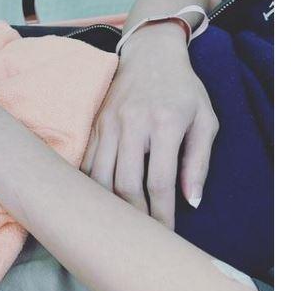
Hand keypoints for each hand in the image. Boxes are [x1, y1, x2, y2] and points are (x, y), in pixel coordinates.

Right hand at [81, 22, 217, 227]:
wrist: (151, 53)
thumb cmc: (183, 90)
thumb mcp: (205, 120)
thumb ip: (199, 161)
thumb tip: (191, 200)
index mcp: (165, 123)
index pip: (160, 181)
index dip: (162, 214)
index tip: (167, 235)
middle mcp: (133, 123)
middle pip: (125, 184)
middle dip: (135, 217)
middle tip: (143, 237)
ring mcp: (109, 122)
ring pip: (99, 177)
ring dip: (109, 207)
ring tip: (121, 226)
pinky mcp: (94, 123)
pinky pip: (85, 163)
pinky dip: (91, 188)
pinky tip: (101, 203)